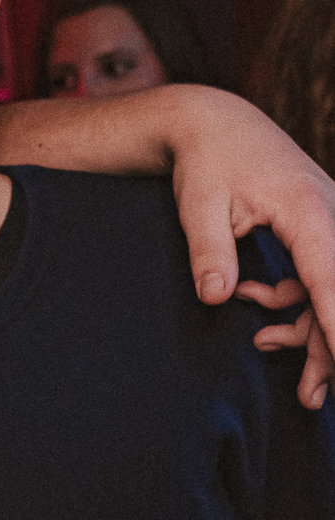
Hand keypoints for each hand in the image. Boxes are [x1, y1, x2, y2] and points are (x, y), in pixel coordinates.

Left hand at [169, 91, 334, 409]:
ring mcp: (330, 220)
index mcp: (308, 210)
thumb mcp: (198, 204)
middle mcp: (332, 215)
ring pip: (334, 287)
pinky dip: (295, 297)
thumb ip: (208, 252)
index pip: (332, 279)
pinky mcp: (321, 227)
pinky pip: (322, 274)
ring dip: (309, 326)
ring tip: (263, 346)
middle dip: (328, 346)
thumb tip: (213, 298)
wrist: (215, 122)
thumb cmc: (206, 160)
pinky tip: (252, 299)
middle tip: (309, 396)